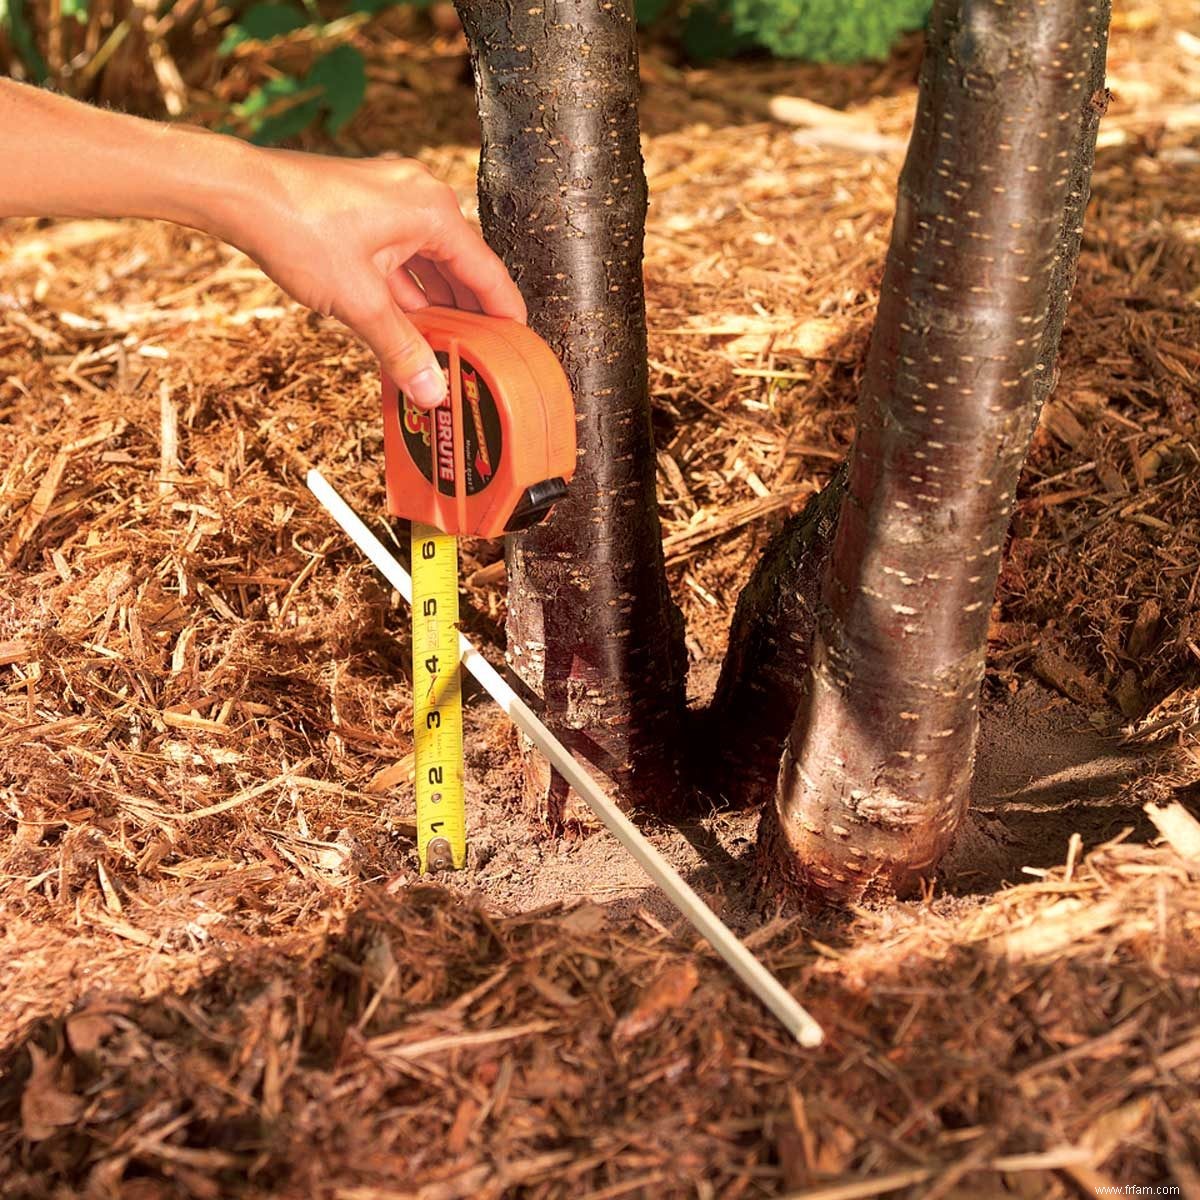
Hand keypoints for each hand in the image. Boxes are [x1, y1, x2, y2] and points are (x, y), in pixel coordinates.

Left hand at [230, 150, 525, 408]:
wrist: (237, 192)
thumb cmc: (297, 228)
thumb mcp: (358, 301)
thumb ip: (401, 348)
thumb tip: (432, 390)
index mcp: (433, 212)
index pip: (487, 272)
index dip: (505, 314)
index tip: (518, 345)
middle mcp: (420, 200)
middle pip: (459, 269)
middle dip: (467, 316)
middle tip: (481, 358)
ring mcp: (391, 202)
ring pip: (427, 266)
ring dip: (434, 308)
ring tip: (445, 351)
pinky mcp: (365, 211)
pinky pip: (401, 259)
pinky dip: (406, 293)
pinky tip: (406, 328)